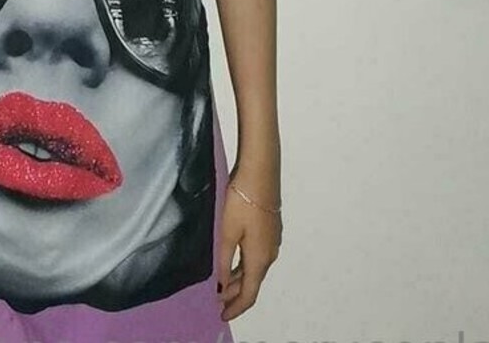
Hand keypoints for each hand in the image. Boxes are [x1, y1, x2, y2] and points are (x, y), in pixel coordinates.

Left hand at [216, 180, 281, 322]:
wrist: (261, 173)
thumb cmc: (241, 202)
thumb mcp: (228, 232)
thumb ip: (225, 261)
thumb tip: (223, 285)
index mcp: (260, 259)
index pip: (249, 293)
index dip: (236, 307)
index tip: (222, 315)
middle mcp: (270, 254)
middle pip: (253, 282)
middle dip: (235, 294)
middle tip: (217, 301)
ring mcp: (272, 242)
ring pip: (255, 269)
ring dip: (239, 280)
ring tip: (222, 286)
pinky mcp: (270, 230)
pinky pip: (257, 257)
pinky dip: (244, 266)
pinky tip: (233, 263)